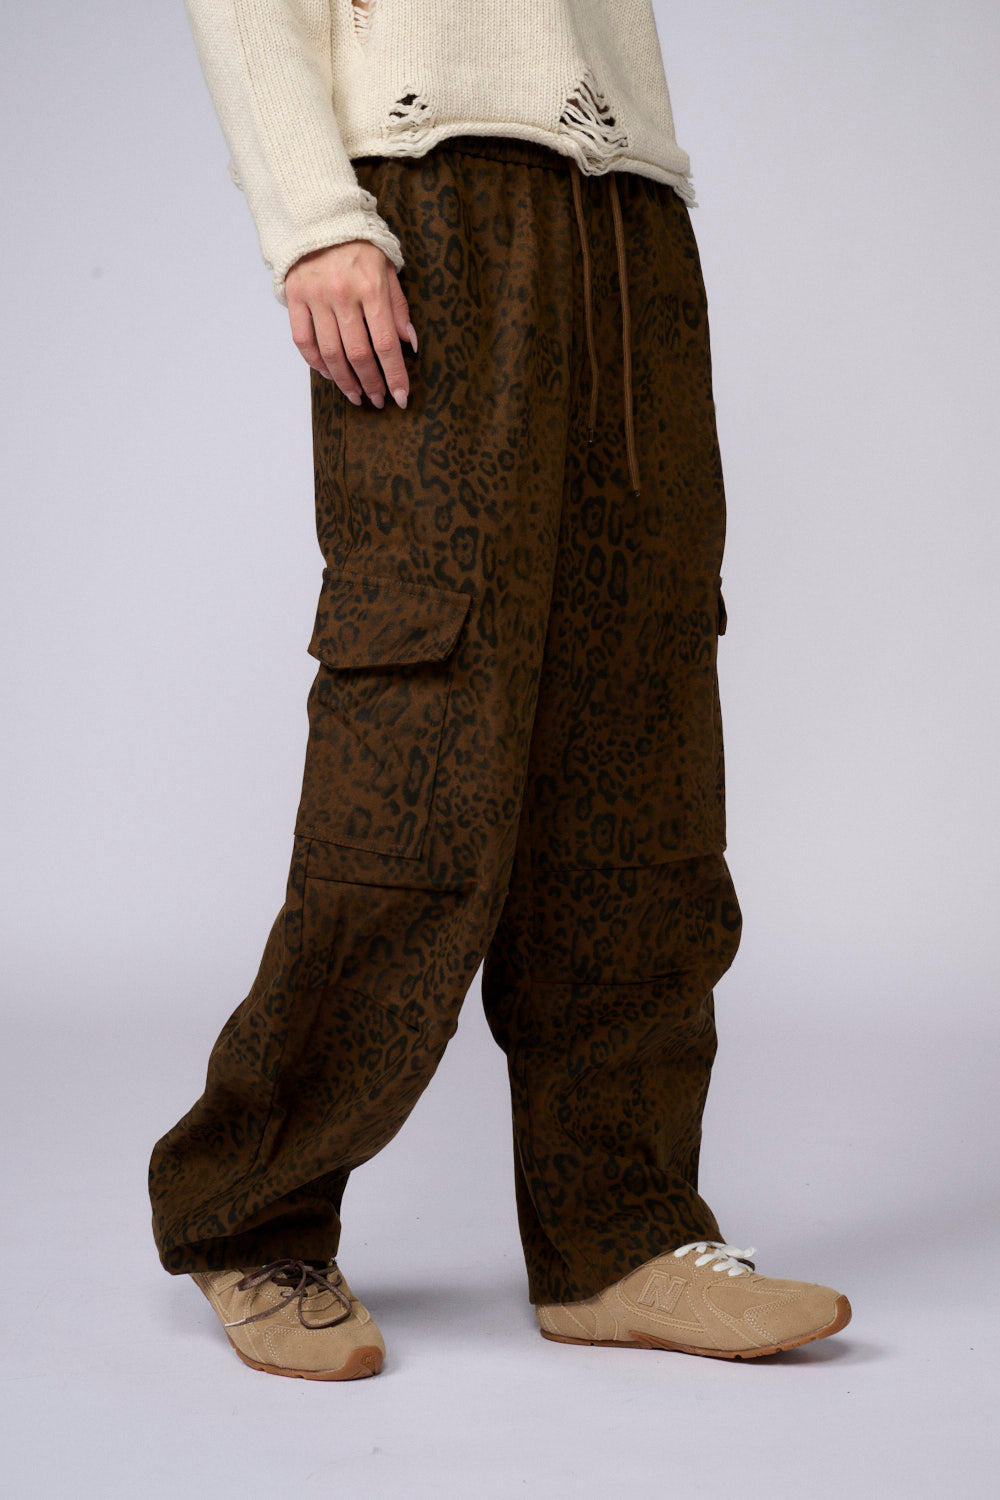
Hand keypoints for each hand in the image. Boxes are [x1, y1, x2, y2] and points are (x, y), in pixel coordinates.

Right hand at [285, 240, 417, 407]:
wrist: (319, 217)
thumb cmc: (360, 245)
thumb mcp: (388, 268)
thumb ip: (398, 307)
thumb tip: (410, 344)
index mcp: (371, 287)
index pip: (386, 344)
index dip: (395, 375)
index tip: (401, 398)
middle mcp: (342, 294)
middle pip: (358, 354)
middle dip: (371, 383)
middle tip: (378, 400)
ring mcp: (316, 297)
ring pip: (330, 353)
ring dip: (345, 381)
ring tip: (356, 395)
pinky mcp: (295, 297)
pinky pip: (304, 341)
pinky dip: (317, 363)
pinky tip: (330, 374)